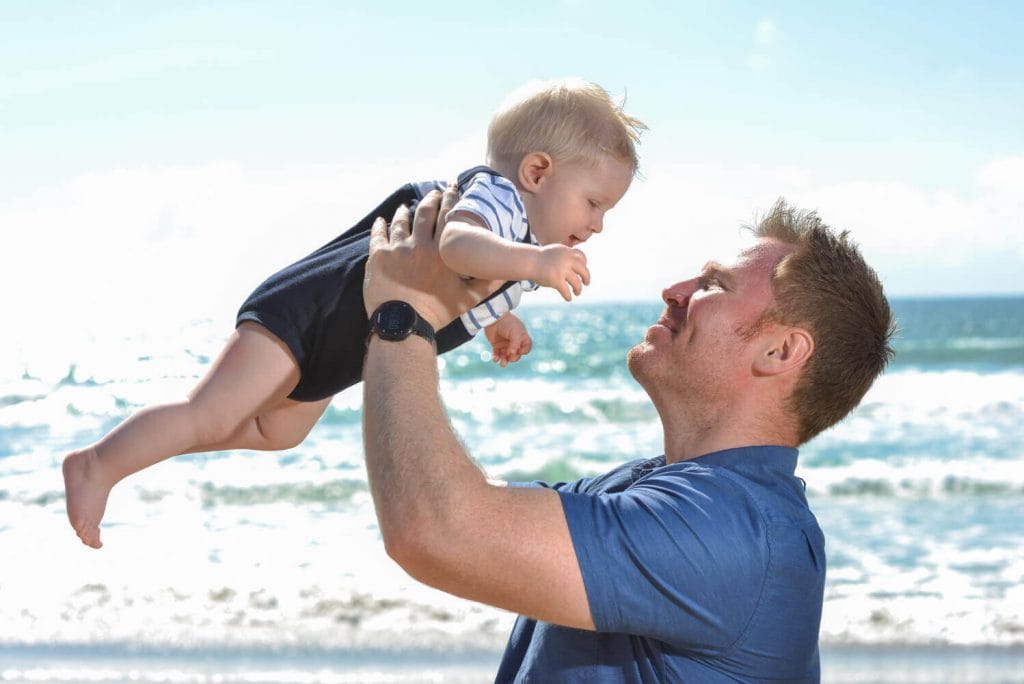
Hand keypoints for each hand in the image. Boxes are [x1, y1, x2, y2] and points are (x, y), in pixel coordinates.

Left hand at [364, 187, 501, 329]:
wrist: (404, 324)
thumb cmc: (438, 313)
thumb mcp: (469, 299)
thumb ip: (487, 283)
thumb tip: (506, 272)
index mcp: (443, 251)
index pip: (447, 217)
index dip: (451, 200)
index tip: (453, 189)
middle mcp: (420, 244)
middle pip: (425, 212)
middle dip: (431, 198)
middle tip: (434, 192)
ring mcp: (397, 249)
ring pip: (401, 221)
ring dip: (404, 211)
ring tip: (405, 206)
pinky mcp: (379, 257)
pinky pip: (378, 235)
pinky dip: (380, 226)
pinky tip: (381, 220)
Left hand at [483, 313, 532, 366]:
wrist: (493, 317)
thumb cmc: (507, 323)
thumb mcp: (515, 332)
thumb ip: (516, 343)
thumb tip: (513, 354)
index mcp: (522, 337)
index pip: (526, 347)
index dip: (524, 351)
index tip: (519, 351)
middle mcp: (514, 342)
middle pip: (516, 354)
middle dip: (513, 357)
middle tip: (510, 358)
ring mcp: (505, 344)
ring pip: (506, 356)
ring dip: (505, 360)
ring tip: (502, 364)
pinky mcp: (496, 345)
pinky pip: (497, 354)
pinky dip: (496, 357)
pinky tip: (495, 359)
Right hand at [533, 244, 590, 301]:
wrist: (529, 261)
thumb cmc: (540, 259)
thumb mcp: (555, 252)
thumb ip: (566, 257)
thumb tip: (578, 266)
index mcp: (567, 251)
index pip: (582, 258)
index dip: (584, 265)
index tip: (582, 271)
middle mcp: (567, 259)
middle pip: (583, 270)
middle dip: (587, 278)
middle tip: (586, 283)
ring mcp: (562, 270)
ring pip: (576, 283)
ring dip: (578, 289)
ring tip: (577, 293)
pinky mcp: (556, 280)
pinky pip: (566, 291)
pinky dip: (568, 296)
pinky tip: (568, 299)